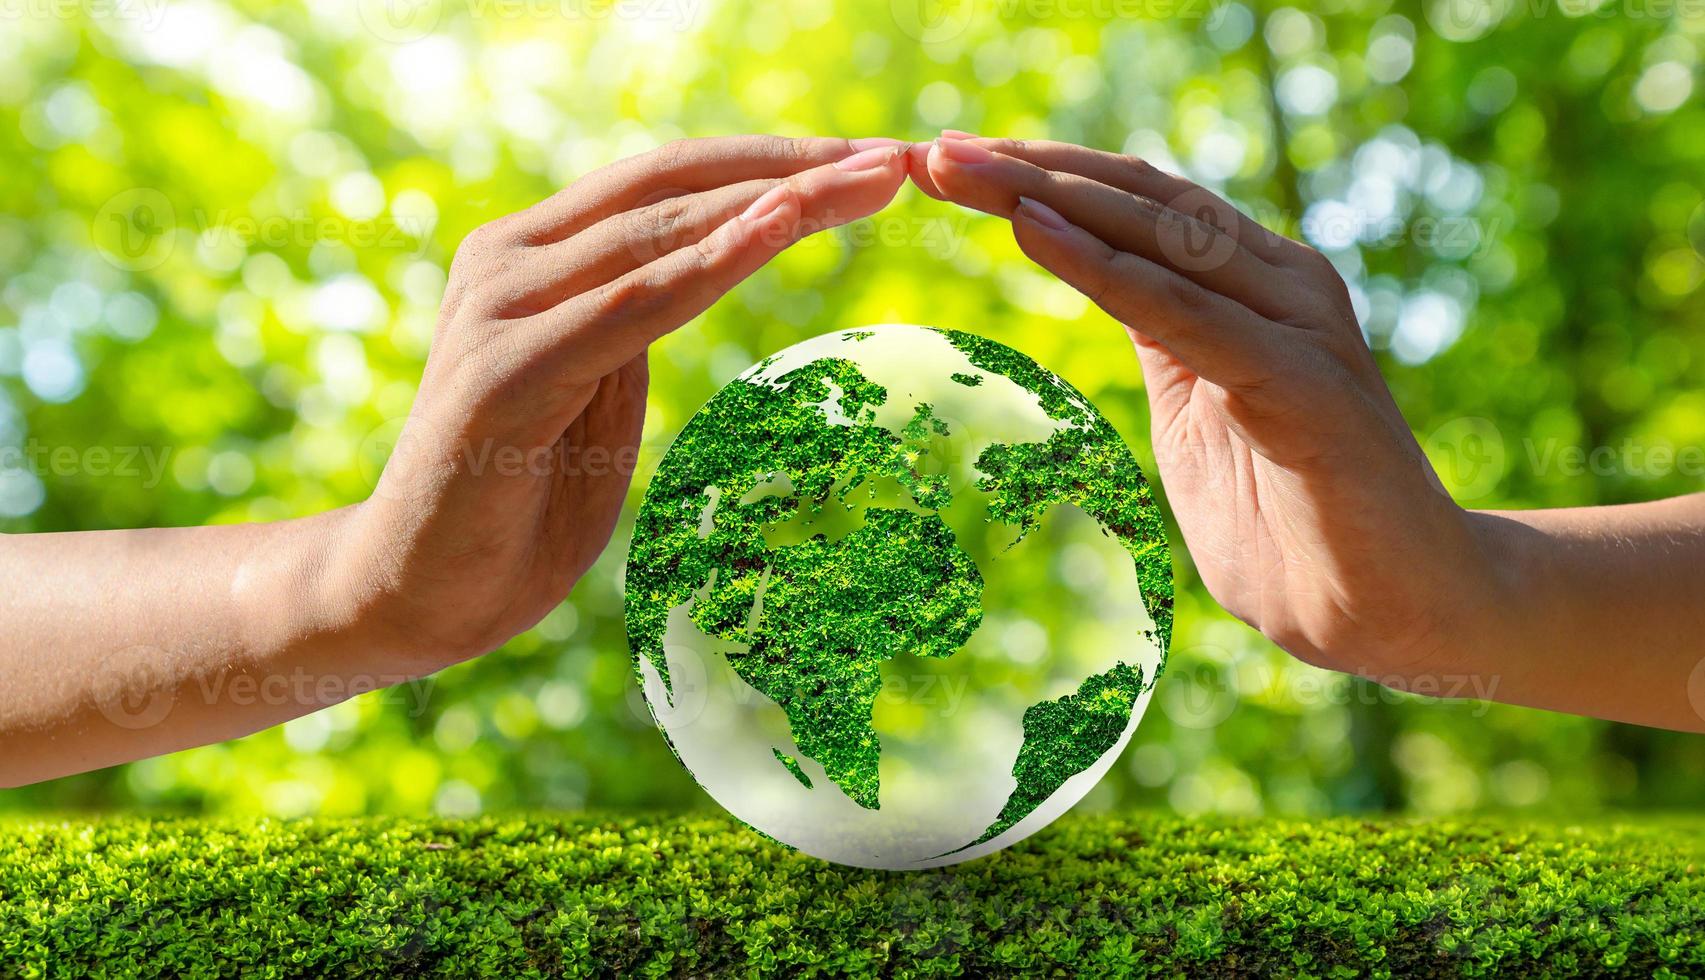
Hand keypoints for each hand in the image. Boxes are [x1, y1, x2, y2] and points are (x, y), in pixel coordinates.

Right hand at [337, 136, 910, 669]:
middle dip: (798, 167)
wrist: (416, 593)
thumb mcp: (596, 390)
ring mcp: (498, 310)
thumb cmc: (519, 500)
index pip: (670, 185)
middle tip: (904, 160)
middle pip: (675, 187)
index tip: (875, 163)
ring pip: (660, 233)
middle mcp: (508, 260)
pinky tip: (780, 227)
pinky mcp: (501, 374)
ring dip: (777, 200)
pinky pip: (630, 306)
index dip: (774, 163)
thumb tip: (708, 270)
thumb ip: (634, 323)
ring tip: (871, 179)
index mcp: (533, 255)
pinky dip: (711, 264)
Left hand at [911, 135, 1492, 679]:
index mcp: (1253, 287)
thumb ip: (1164, 346)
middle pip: (1137, 200)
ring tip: (965, 171)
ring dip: (1051, 197)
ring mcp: (1296, 324)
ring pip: (1156, 235)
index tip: (951, 164)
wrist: (1399, 609)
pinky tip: (1034, 232)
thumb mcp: (1199, 416)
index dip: (1044, 177)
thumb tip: (1108, 294)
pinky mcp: (1301, 382)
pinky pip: (1181, 312)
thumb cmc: (1293, 523)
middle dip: (1029, 170)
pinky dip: (1102, 269)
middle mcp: (1278, 283)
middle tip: (934, 150)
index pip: (1137, 207)